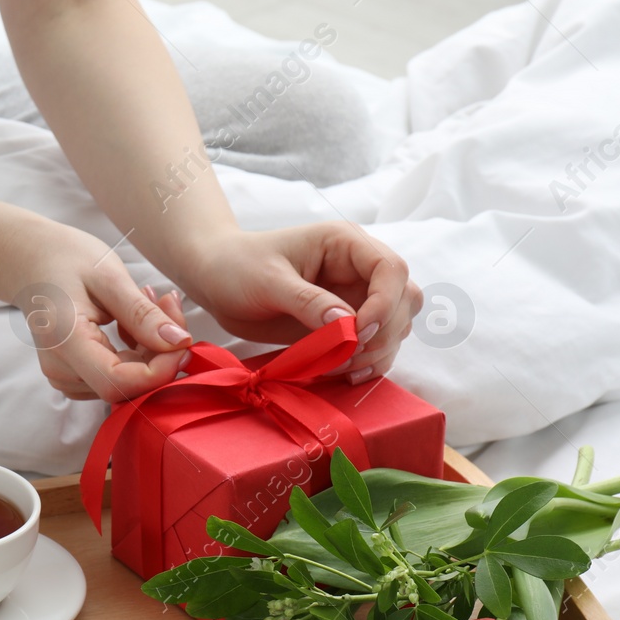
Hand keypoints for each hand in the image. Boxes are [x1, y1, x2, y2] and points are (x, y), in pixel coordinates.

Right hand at [9, 224, 192, 403]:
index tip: (183, 340)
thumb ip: (142, 314)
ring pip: (127, 381)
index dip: (160, 371)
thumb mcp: (109, 276)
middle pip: (127, 384)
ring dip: (151, 350)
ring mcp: (65, 377)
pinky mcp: (74, 376)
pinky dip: (137, 353)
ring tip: (150, 304)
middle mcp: (61, 370)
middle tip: (169, 303)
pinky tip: (133, 321)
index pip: (119, 383)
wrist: (31, 260)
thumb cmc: (64, 258)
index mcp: (66, 343)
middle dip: (161, 353)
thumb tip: (179, 344)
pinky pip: (118, 375)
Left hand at [179, 223, 423, 382]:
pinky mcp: (343, 325)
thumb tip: (347, 325)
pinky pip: (372, 345)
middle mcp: (358, 270)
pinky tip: (344, 374)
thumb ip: (308, 302)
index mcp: (345, 244)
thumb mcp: (268, 281)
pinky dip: (366, 362)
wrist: (215, 279)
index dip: (384, 304)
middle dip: (384, 333)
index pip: (391, 270)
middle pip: (403, 300)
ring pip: (394, 326)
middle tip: (348, 357)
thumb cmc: (237, 267)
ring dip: (378, 351)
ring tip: (342, 369)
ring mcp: (354, 298)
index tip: (358, 332)